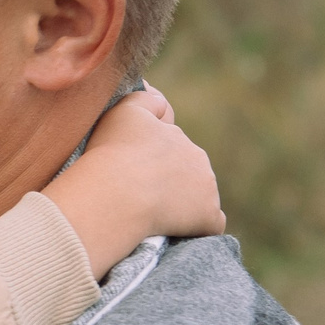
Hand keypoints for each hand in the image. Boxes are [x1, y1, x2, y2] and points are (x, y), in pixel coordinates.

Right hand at [43, 87, 225, 277]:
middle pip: (186, 172)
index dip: (151, 159)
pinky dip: (197, 226)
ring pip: (198, 197)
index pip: (170, 147)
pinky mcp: (208, 218)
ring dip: (182, 204)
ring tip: (150, 214)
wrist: (117, 193)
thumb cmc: (114, 151)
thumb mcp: (124, 110)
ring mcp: (207, 191)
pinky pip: (210, 223)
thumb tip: (158, 95)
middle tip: (137, 195)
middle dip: (168, 181)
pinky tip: (176, 230)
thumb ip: (145, 98)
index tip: (132, 170)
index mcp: (179, 136)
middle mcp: (199, 160)